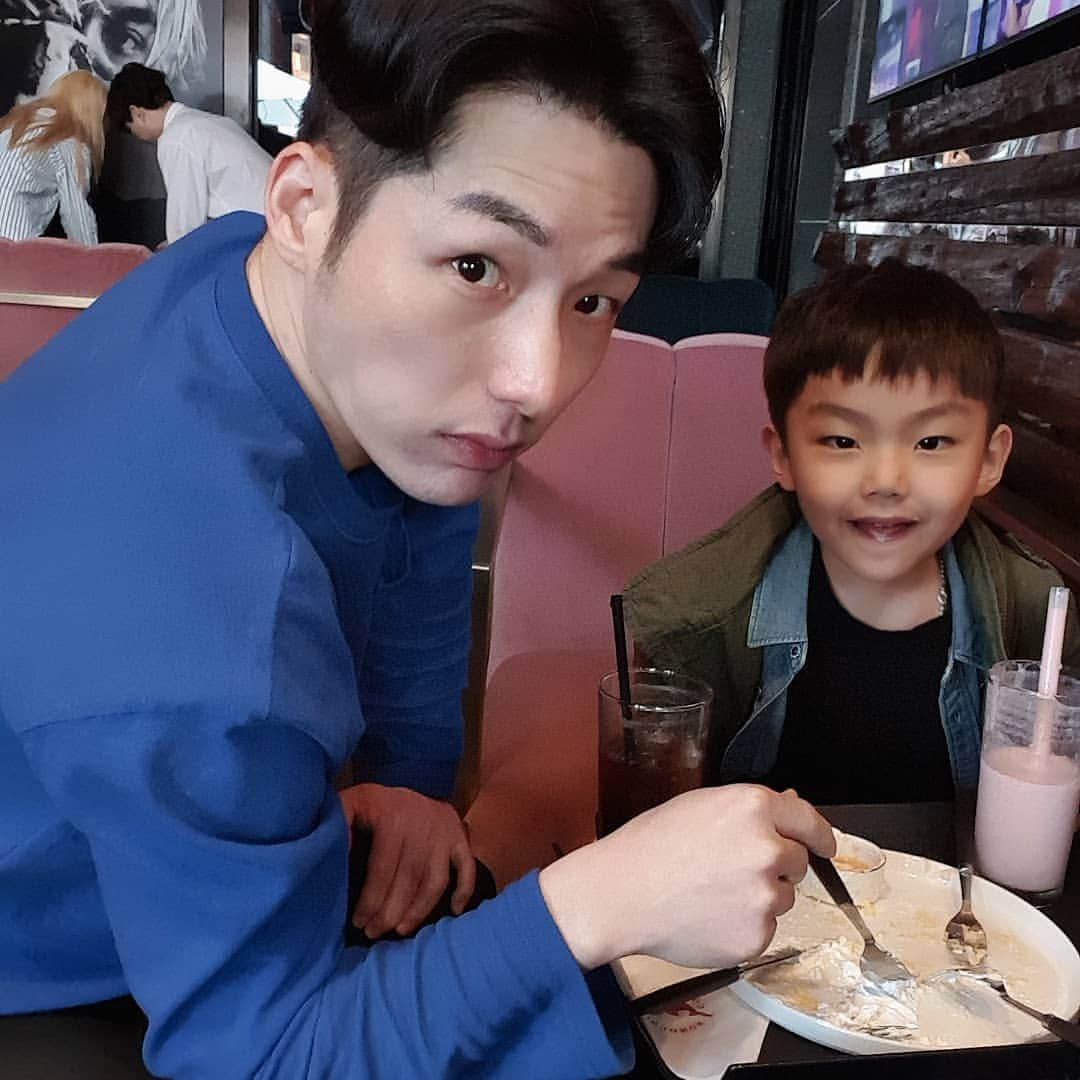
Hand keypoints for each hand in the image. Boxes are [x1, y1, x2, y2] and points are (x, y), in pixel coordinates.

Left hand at [339, 783, 475, 938]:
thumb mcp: (351, 803)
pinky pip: (466, 868)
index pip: (383, 869)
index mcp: (393, 817)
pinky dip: (463, 891)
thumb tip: (331, 853)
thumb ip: (339, 823)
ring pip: (436, 880)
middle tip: (375, 934)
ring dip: (420, 910)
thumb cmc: (375, 803)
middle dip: (391, 912)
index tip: (358, 922)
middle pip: (409, 879)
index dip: (370, 900)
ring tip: (402, 930)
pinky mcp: (460, 838)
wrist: (412, 780)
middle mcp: (423, 825)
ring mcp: (445, 833)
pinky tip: (453, 912)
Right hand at [539, 785, 833, 970]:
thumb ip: (748, 810)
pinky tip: (708, 916)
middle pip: (796, 862)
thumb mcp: (698, 806)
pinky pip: (764, 929)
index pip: (809, 821)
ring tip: (710, 893)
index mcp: (753, 808)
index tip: (825, 845)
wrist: (621, 893)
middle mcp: (768, 849)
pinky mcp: (757, 936)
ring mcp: (765, 897)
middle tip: (730, 870)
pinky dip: (743, 926)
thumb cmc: (650, 845)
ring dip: (758, 897)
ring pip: (782, 898)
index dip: (820, 835)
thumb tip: (788, 809)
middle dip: (774, 866)